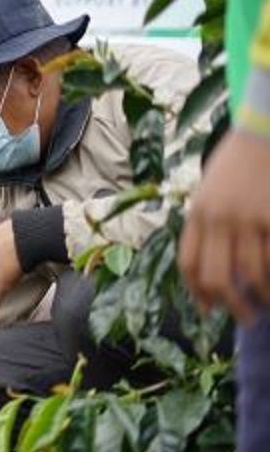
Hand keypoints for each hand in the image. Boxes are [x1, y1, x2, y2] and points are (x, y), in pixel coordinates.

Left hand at [179, 129, 269, 323]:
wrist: (262, 133)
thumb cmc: (235, 167)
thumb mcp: (209, 193)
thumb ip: (207, 227)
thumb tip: (210, 274)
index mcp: (197, 214)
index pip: (188, 264)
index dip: (197, 293)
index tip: (210, 310)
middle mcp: (218, 218)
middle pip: (217, 277)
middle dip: (232, 306)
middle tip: (246, 318)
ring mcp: (248, 217)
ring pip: (252, 274)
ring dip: (263, 296)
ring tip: (268, 303)